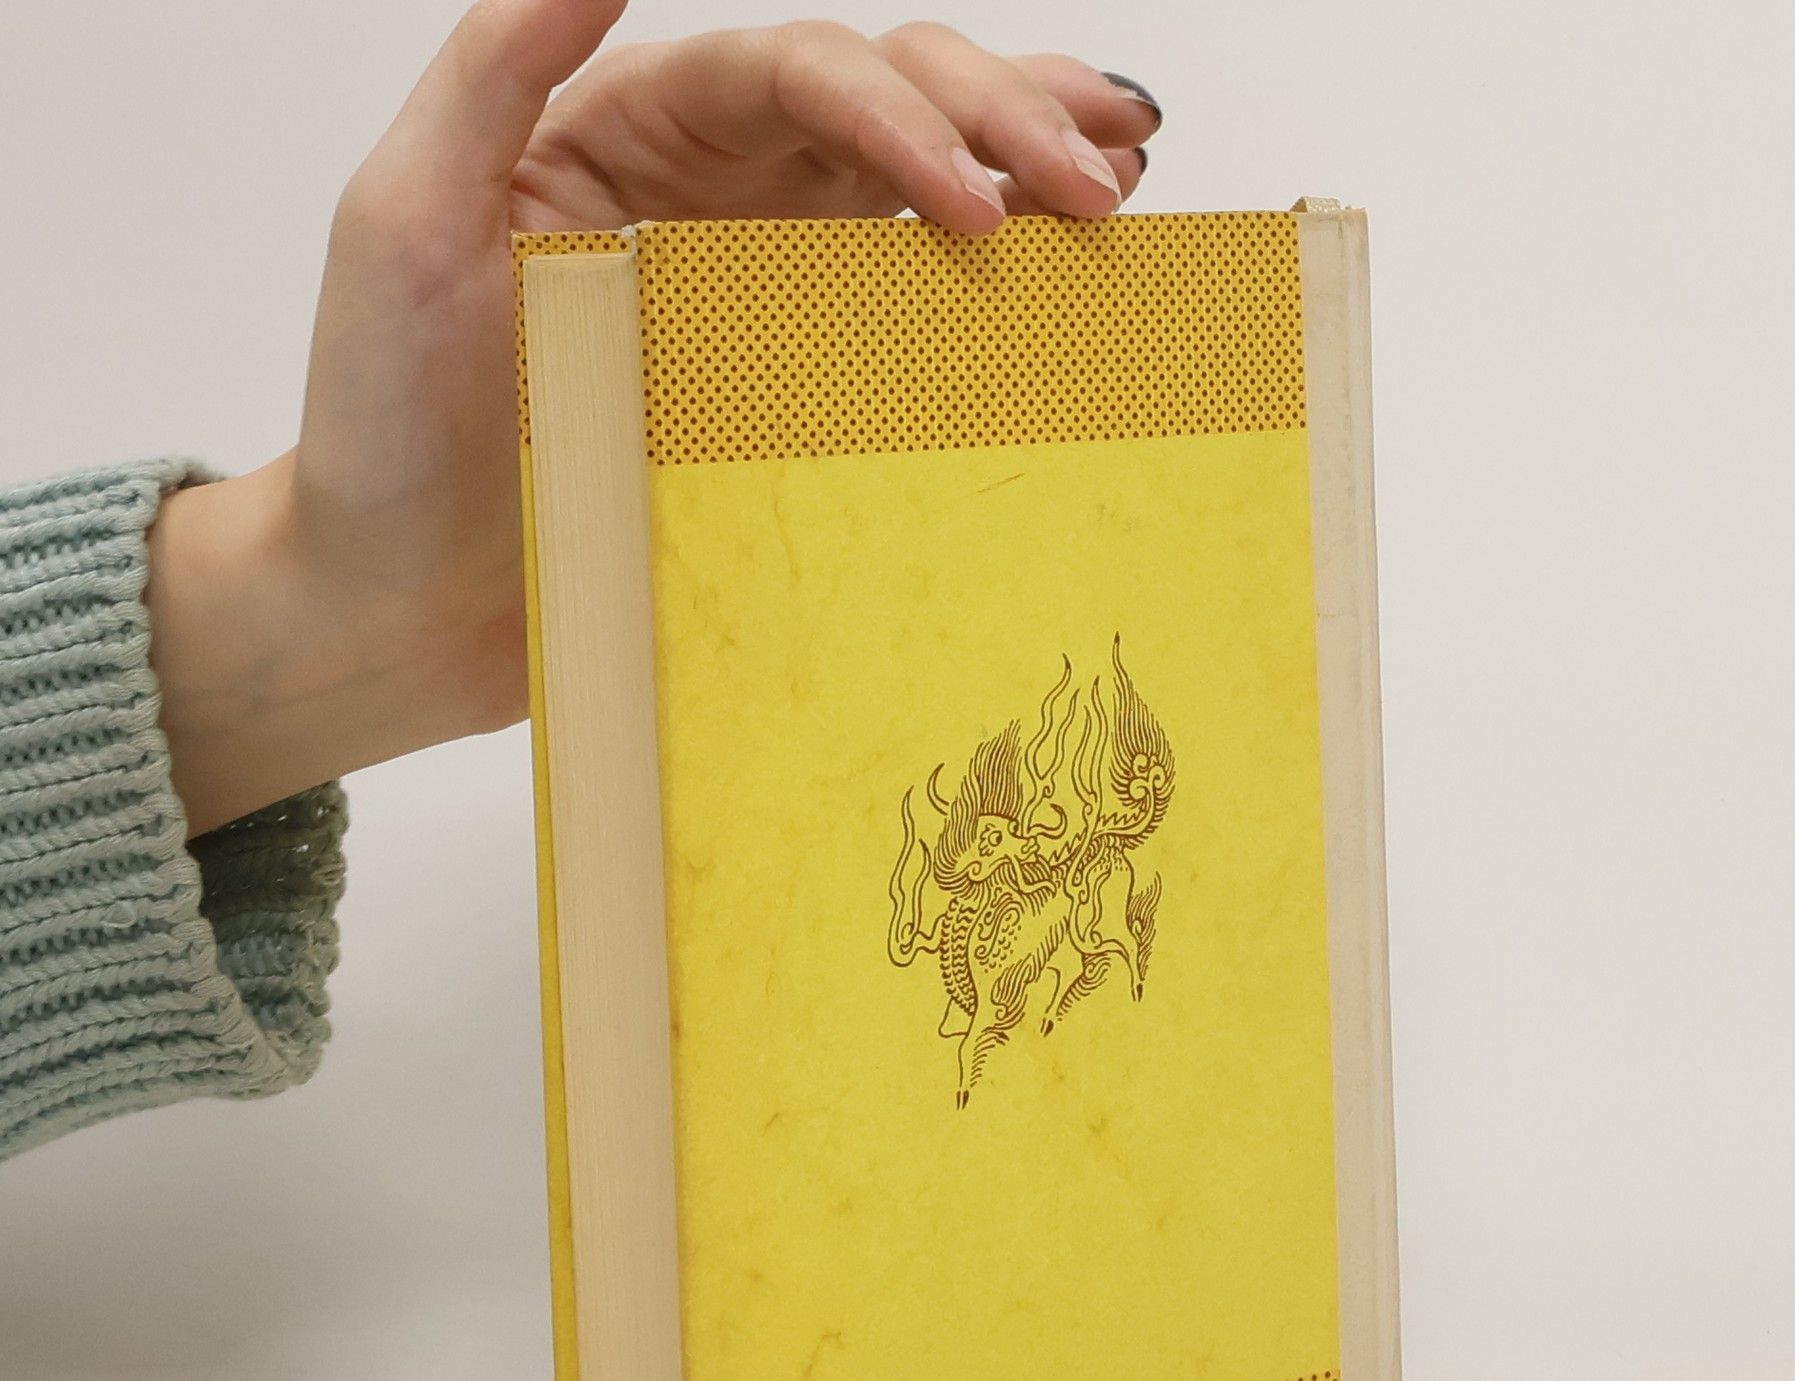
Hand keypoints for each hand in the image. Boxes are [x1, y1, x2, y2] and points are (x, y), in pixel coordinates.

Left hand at [144, 3, 1161, 834]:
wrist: (397, 606)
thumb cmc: (383, 428)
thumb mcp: (405, 222)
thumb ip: (497, 68)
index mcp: (628, 139)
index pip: (793, 79)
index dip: (898, 114)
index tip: (973, 201)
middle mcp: (707, 199)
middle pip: (880, 107)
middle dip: (997, 122)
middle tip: (1099, 179)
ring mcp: (754, 297)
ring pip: (911, 194)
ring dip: (1021, 167)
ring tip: (1120, 175)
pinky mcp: (780, 397)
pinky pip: (897, 321)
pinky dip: (986, 288)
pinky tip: (1062, 271)